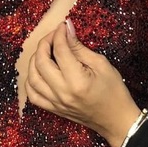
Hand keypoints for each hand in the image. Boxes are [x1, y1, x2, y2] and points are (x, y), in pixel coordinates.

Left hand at [26, 21, 140, 146]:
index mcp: (77, 81)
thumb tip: (67, 29)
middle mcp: (62, 93)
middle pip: (41, 62)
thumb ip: (80, 48)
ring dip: (35, 60)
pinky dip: (31, 80)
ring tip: (46, 51)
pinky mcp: (54, 109)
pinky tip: (39, 71)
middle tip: (54, 35)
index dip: (59, 34)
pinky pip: (33, 95)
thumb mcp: (101, 64)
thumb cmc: (114, 91)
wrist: (116, 120)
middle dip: (44, 43)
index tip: (63, 26)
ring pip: (32, 78)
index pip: (59, 51)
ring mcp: (56, 103)